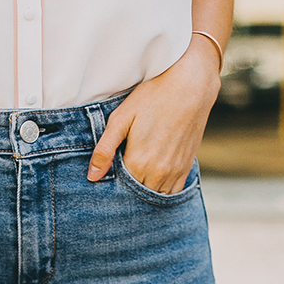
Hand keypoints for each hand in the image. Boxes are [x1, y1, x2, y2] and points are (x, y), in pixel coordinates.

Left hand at [87, 36, 221, 193]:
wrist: (191, 86)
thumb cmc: (153, 97)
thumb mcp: (122, 118)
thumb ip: (105, 149)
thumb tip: (92, 176)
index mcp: (138, 163)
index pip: (119, 189)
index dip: (112, 185)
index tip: (108, 177)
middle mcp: (157, 173)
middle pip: (136, 196)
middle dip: (127, 191)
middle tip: (120, 178)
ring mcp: (174, 173)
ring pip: (154, 197)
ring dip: (144, 192)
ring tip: (136, 177)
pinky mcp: (185, 168)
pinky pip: (172, 194)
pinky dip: (161, 192)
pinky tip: (152, 181)